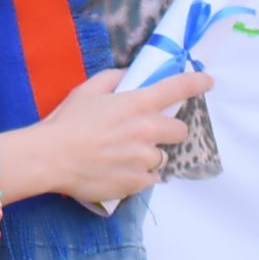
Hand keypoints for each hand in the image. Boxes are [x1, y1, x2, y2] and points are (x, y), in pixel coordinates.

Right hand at [13, 69, 207, 208]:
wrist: (51, 158)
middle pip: (179, 130)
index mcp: (137, 104)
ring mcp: (144, 158)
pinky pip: (150, 179)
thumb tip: (128, 77)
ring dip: (149, 155)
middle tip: (146, 133)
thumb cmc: (67, 122)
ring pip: (162, 157)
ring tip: (123, 156)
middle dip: (168, 130)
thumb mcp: (87, 90)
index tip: (207, 81)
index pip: (176, 88)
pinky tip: (119, 171)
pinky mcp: (137, 182)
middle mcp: (147, 130)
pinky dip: (140, 175)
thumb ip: (112, 79)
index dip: (196, 82)